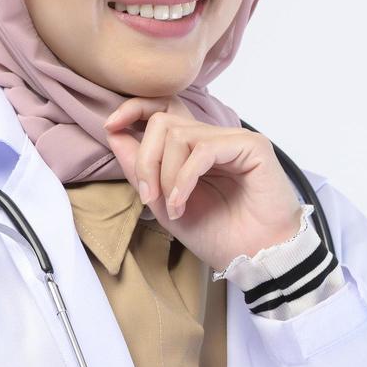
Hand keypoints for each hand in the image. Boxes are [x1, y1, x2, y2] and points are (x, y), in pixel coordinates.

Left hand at [103, 96, 303, 272]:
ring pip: (178, 134)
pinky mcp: (251, 146)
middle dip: (145, 160)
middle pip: (162, 121)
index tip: (111, 126)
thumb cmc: (218, 234)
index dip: (133, 109)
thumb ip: (140, 169)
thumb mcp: (164, 203)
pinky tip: (181, 203)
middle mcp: (213, 138)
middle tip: (148, 196)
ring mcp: (233, 139)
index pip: (163, 108)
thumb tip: (113, 133)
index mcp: (194, 147)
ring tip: (172, 206)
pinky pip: (202, 150)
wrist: (255, 258)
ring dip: (165, 175)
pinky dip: (184, 179)